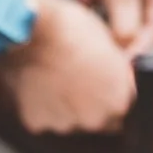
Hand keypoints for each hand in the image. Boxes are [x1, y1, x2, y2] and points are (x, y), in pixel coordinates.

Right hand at [0, 0, 134, 134]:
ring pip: (70, 121)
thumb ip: (117, 70)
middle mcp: (95, 118)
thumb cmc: (69, 29)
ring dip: (65, 106)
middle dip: (90, 104)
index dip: (112, 93)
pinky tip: (39, 85)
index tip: (102, 81)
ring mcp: (65, 123)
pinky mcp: (38, 123)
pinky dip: (42, 107)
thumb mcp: (109, 43)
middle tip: (77, 79)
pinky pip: (43, 118)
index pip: (124, 107)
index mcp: (120, 99)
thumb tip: (118, 76)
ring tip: (55, 80)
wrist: (28, 30)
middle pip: (98, 119)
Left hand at [33, 0, 152, 53]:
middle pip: (135, 18)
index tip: (120, 63)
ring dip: (101, 15)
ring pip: (114, 9)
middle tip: (100, 47)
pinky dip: (89, 0)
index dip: (138, 45)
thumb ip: (126, 24)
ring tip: (89, 17)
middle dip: (118, 31)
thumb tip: (126, 48)